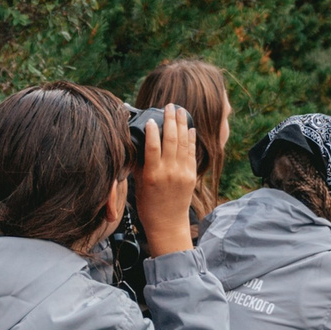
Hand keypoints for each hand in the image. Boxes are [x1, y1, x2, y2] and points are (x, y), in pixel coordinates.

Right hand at [133, 105, 198, 256]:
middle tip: (169, 106)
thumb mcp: (139, 185)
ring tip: (180, 110)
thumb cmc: (149, 206)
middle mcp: (169, 172)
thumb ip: (139, 165)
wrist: (168, 223)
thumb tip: (139, 145)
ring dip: (181, 124)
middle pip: (170, 140)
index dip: (151, 131)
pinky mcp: (192, 176)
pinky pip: (192, 153)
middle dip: (170, 120)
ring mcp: (182, 173)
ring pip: (183, 143)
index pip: (152, 146)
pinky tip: (189, 128)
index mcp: (152, 175)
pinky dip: (191, 139)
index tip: (150, 119)